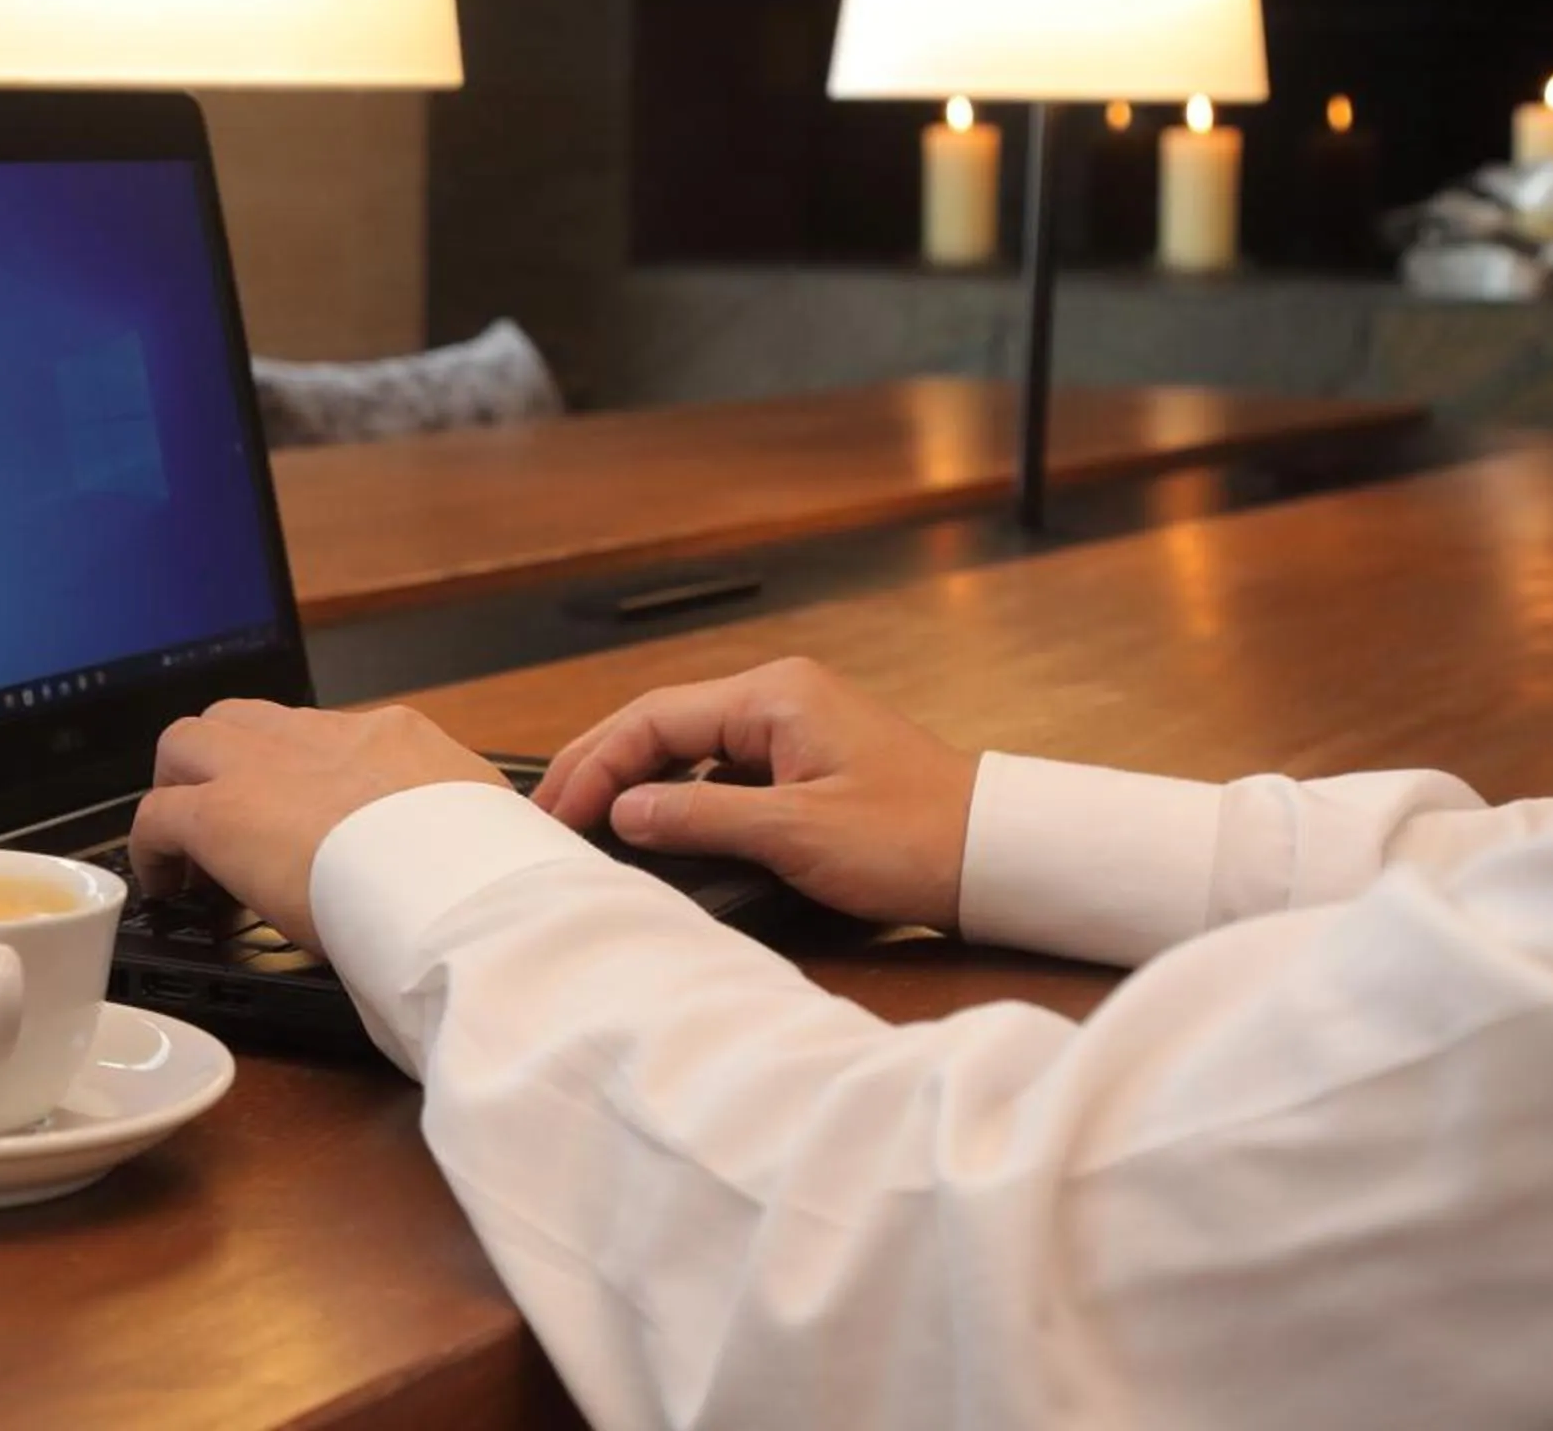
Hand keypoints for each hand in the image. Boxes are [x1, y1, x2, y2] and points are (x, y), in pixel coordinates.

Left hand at [129, 701, 509, 952]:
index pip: (328, 736)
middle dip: (227, 763)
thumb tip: (491, 852)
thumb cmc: (485, 872)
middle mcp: (323, 736)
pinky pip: (157, 815)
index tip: (304, 817)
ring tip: (188, 847)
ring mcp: (266, 767)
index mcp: (393, 737)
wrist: (457, 885)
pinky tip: (165, 885)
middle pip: (246, 720)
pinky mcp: (222, 814)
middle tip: (231, 819)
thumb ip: (470, 827)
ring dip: (182, 787)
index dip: (303, 776)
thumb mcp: (493, 828)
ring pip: (188, 743)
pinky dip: (152, 847)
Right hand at [531, 658, 978, 930]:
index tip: (558, 815)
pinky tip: (655, 827)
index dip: (596, 766)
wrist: (1002, 855)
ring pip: (688, 744)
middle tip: (550, 813)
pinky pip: (721, 768)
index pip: (654, 718)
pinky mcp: (808, 761)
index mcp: (774, 696)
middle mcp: (779, 696)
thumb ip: (702, 818)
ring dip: (636, 779)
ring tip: (587, 821)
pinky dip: (678, 794)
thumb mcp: (799, 834)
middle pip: (662, 721)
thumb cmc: (916, 839)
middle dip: (602, 765)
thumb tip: (624, 812)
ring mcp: (795, 726)